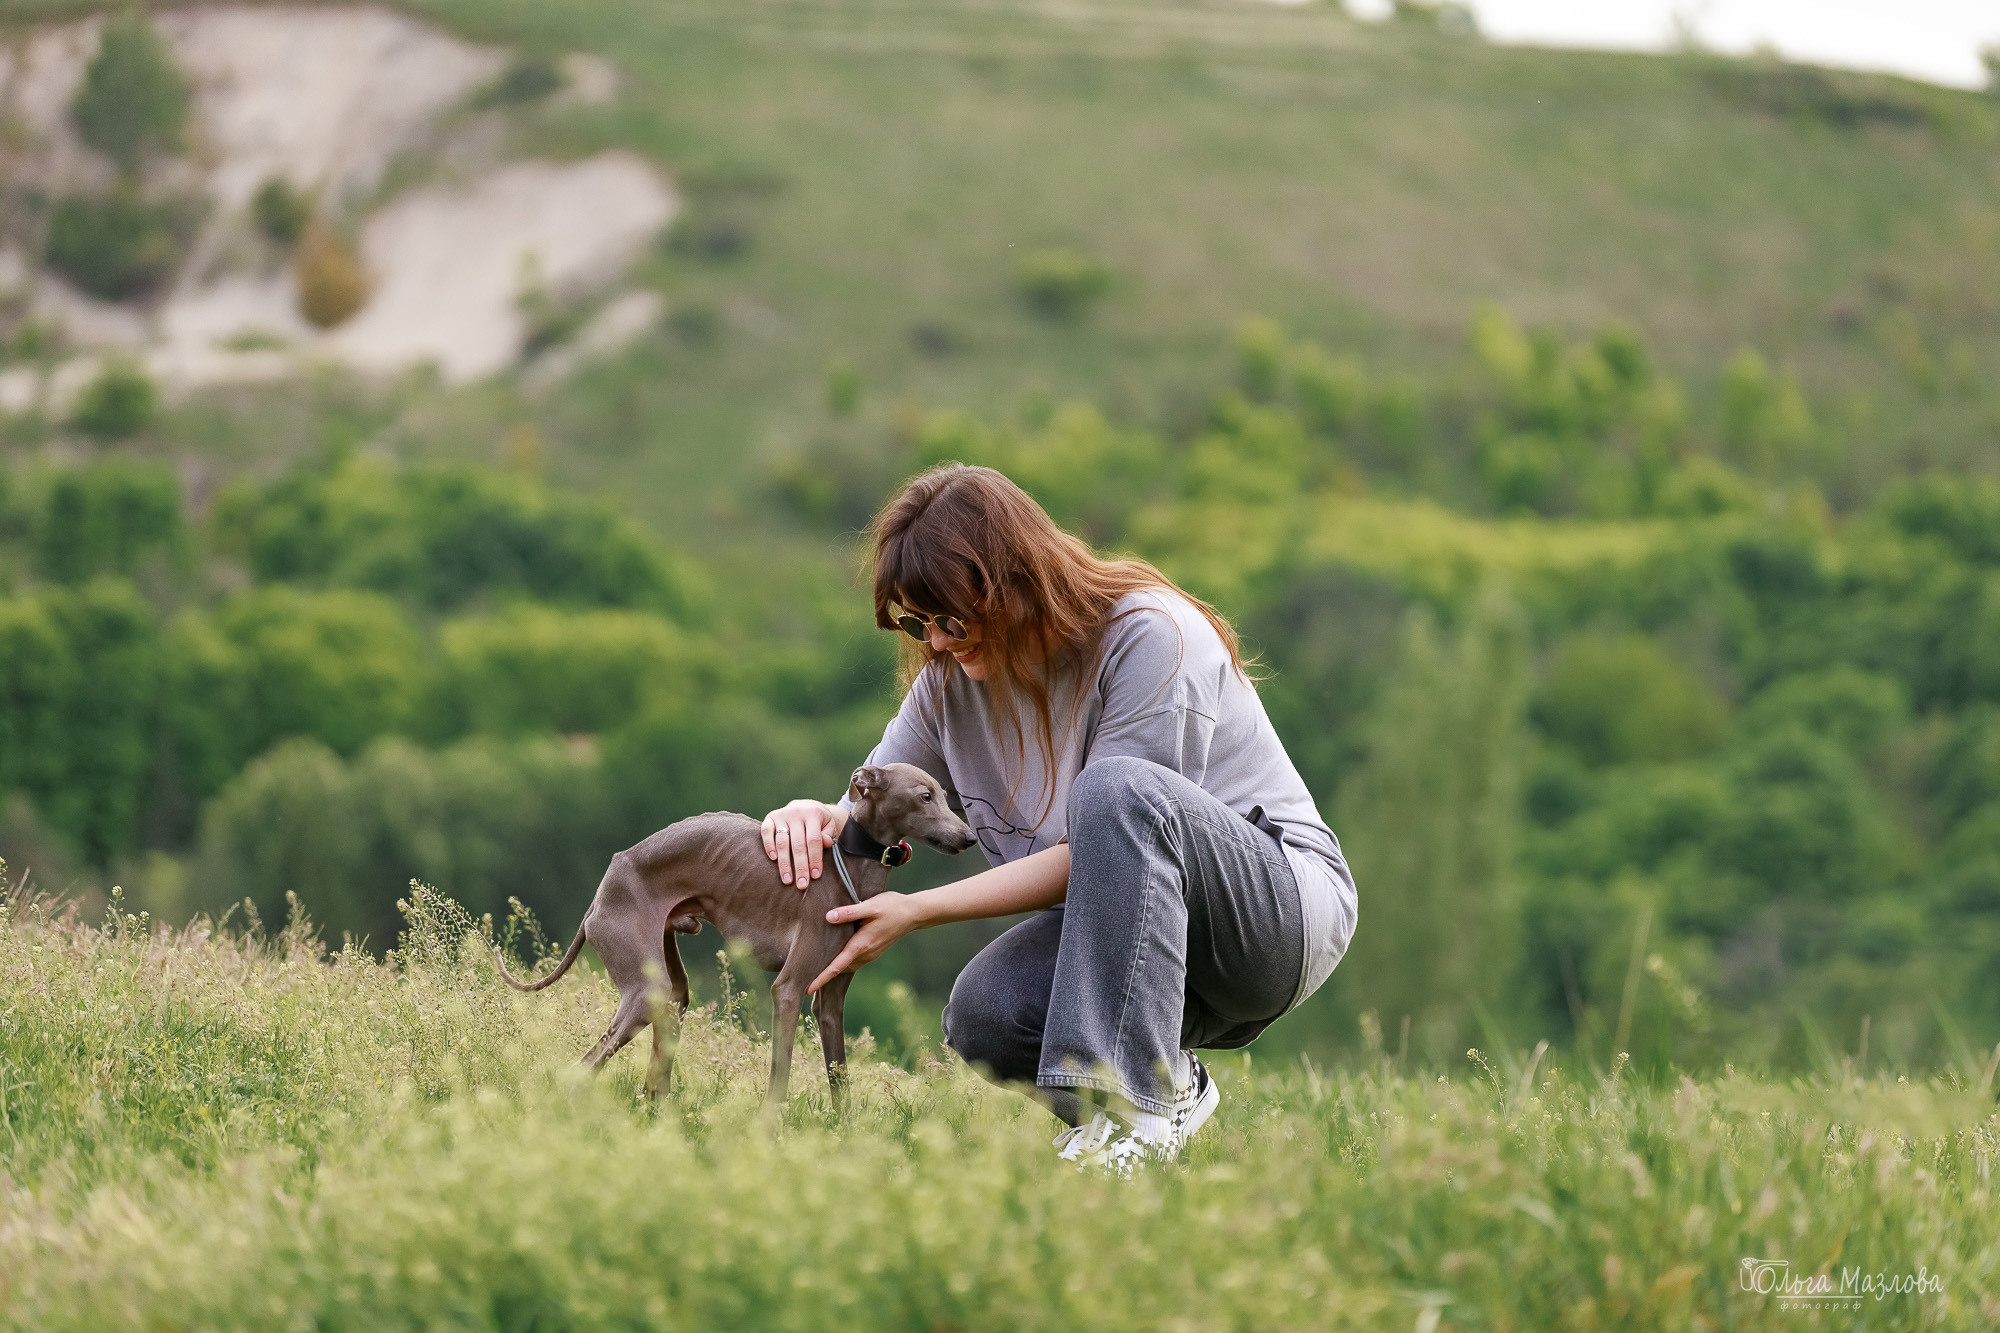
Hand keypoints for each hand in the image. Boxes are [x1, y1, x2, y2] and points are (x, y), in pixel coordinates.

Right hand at [760, 798, 846, 889]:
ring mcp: (782, 815)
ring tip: (787, 880)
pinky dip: (768, 845)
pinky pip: (766, 831)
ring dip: (784, 863)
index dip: (815, 859)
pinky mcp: (770, 817)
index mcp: (813, 814)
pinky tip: (773, 859)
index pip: (814, 840)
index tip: (815, 876)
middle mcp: (796, 813)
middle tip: (802, 884)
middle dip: (800, 867)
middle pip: (798, 844)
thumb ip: (828, 834)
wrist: (806, 805)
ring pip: (782, 841)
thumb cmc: (819, 821)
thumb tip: (826, 843)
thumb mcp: (828, 824)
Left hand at [809, 892, 924, 992]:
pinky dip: (843, 962)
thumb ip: (849, 912)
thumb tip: (828, 917)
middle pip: (840, 969)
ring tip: (816, 968)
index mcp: (861, 945)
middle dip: (824, 976)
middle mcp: (865, 954)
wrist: (914, 913)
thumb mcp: (870, 906)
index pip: (837, 966)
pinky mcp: (874, 950)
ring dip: (833, 969)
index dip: (821, 978)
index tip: (807, 988)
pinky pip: (854, 961)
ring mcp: (871, 954)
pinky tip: (836, 954)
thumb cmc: (892, 907)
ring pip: (847, 966)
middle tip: (804, 978)